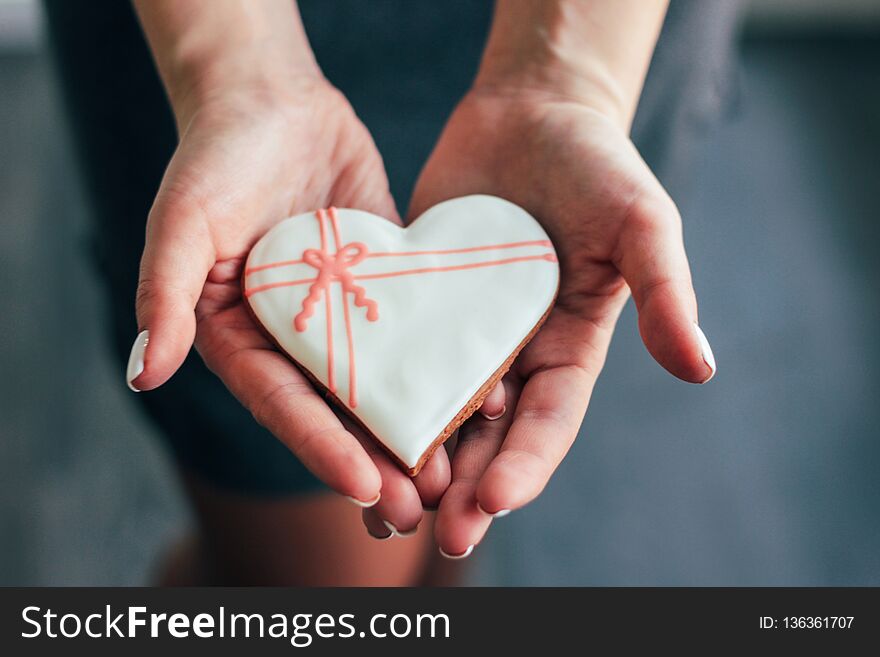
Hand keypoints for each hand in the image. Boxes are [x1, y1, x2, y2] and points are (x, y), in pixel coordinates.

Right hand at [130, 77, 453, 533]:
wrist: (274, 101)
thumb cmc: (217, 157)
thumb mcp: (185, 222)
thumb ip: (167, 295)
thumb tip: (142, 374)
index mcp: (242, 339)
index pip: (284, 406)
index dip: (322, 448)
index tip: (364, 487)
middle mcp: (298, 339)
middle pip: (339, 412)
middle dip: (376, 461)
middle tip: (417, 509)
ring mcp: (347, 316)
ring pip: (385, 383)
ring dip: (416, 429)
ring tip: (454, 475)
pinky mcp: (389, 284)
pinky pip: (419, 330)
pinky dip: (445, 363)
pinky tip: (484, 395)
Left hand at [408, 87, 716, 556]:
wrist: (531, 114)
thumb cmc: (597, 165)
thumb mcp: (640, 222)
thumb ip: (664, 292)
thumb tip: (700, 368)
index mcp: (569, 350)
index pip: (549, 421)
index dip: (526, 464)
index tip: (496, 502)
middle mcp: (514, 354)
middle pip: (490, 437)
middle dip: (466, 487)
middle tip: (440, 534)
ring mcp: (460, 333)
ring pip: (434, 411)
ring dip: (414, 461)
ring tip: (385, 512)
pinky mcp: (416, 306)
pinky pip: (391, 357)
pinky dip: (373, 397)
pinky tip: (342, 430)